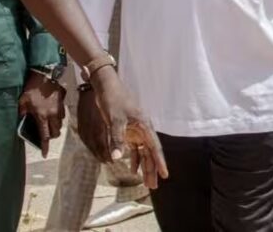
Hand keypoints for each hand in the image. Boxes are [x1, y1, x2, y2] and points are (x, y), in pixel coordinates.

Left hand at [18, 71, 64, 157]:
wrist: (44, 75)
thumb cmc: (31, 89)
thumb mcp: (22, 102)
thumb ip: (23, 113)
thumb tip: (22, 120)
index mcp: (42, 117)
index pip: (45, 136)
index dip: (44, 147)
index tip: (44, 154)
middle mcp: (53, 115)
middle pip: (56, 132)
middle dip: (51, 136)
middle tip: (45, 134)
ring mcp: (60, 108)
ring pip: (60, 123)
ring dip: (55, 126)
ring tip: (48, 123)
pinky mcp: (63, 101)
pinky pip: (62, 113)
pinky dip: (58, 116)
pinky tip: (52, 111)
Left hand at [78, 69, 168, 188]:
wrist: (107, 87)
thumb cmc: (114, 100)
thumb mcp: (114, 120)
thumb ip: (116, 139)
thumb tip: (116, 158)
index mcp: (145, 126)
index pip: (154, 148)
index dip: (160, 162)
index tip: (165, 175)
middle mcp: (143, 130)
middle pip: (150, 153)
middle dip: (152, 170)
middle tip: (153, 186)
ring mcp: (136, 131)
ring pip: (143, 153)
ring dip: (144, 167)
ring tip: (147, 182)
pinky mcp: (127, 131)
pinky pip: (133, 149)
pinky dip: (133, 159)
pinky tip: (132, 170)